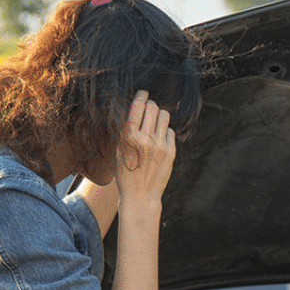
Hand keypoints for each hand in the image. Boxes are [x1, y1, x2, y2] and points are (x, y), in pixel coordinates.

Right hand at [114, 90, 175, 204]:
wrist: (140, 196)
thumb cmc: (126, 172)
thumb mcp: (119, 149)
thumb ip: (126, 129)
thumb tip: (135, 107)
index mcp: (128, 136)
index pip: (138, 105)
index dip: (142, 96)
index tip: (143, 93)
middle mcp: (145, 139)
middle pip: (153, 107)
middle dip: (151, 105)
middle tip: (148, 109)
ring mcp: (160, 145)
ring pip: (164, 116)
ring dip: (159, 116)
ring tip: (154, 124)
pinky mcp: (171, 152)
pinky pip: (170, 131)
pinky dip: (165, 132)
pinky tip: (159, 140)